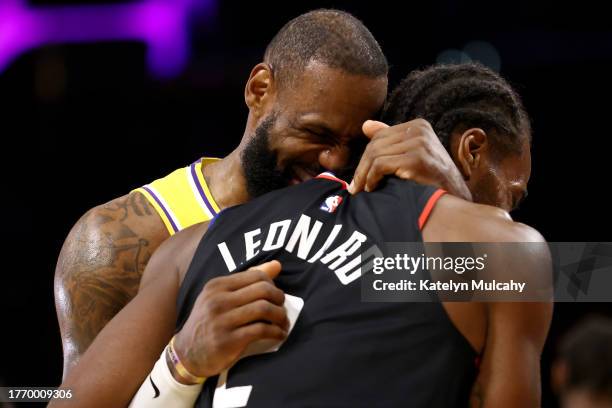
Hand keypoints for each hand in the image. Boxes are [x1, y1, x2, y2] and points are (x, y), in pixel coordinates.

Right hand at [173, 260, 287, 379]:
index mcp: (217, 286)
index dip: (273, 285)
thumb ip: (247, 281)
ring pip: (264, 309)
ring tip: (283, 323)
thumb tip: (277, 265)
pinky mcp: (228, 340)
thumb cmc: (209, 322)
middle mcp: (218, 300)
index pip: (256, 275)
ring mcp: (222, 320)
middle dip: (279, 299)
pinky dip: (276, 332)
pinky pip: (261, 330)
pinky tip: (279, 334)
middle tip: (282, 308)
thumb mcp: (220, 297)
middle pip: (263, 290)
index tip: (276, 296)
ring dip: (280, 316)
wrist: (187, 353)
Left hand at [348, 119, 471, 200]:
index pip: (380, 136)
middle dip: (361, 167)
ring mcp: (420, 143)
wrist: (454, 198)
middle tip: (354, 187)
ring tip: (362, 189)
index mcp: (418, 125)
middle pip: (376, 145)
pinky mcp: (417, 159)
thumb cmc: (432, 179)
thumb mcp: (412, 155)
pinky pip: (381, 165)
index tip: (358, 176)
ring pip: (376, 155)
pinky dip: (372, 177)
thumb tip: (366, 125)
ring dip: (364, 175)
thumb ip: (390, 140)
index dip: (366, 157)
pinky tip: (372, 187)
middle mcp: (420, 130)